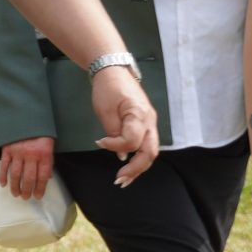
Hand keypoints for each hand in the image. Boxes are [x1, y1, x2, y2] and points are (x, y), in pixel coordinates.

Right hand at [0, 136, 54, 199]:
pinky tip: (4, 184)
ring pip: (16, 175)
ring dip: (15, 187)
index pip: (42, 177)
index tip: (38, 196)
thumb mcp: (49, 145)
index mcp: (44, 154)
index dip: (40, 189)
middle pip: (28, 178)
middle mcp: (31, 154)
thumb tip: (47, 177)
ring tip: (16, 194)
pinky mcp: (7, 149)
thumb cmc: (39, 132)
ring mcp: (18, 152)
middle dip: (27, 191)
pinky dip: (3, 176)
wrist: (26, 115)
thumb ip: (47, 161)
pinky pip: (4, 166)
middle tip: (26, 197)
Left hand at [90, 67, 157, 184]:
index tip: (100, 142)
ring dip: (139, 167)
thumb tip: (121, 155)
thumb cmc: (108, 87)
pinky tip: (129, 166)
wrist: (114, 70)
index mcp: (139, 114)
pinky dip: (139, 157)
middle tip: (120, 180)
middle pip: (150, 152)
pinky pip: (147, 144)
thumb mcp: (105, 110)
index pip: (133, 140)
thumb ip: (114, 133)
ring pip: (151, 151)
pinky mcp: (147, 123)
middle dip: (136, 169)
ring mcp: (151, 122)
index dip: (116, 146)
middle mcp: (150, 120)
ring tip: (125, 179)